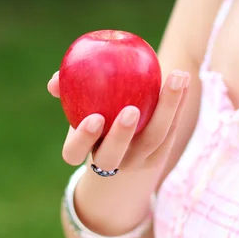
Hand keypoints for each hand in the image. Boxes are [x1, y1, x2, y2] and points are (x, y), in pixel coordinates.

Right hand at [47, 69, 189, 174]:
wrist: (127, 151)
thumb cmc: (98, 115)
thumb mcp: (82, 106)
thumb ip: (69, 91)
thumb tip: (55, 80)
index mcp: (86, 150)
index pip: (74, 153)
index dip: (82, 140)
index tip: (94, 118)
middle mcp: (112, 160)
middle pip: (114, 156)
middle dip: (121, 136)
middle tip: (131, 110)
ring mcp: (139, 158)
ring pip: (154, 138)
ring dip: (166, 107)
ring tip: (175, 78)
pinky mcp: (162, 150)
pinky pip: (172, 125)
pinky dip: (179, 101)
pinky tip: (184, 77)